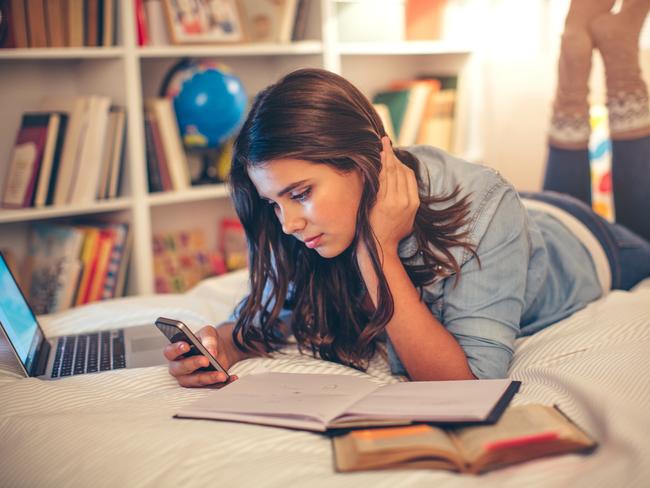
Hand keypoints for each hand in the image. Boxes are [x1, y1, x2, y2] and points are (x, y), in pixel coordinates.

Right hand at [163, 325, 237, 387]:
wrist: (219, 351)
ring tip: (222, 374)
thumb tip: (211, 352)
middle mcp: (178, 367)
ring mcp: (189, 379)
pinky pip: (211, 387)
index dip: (176, 349)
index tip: (186, 346)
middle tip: (206, 360)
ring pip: (195, 381)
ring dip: (209, 378)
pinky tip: (232, 378)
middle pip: (180, 369)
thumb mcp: (208, 333)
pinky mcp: (202, 386)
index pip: (170, 352)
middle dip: (193, 364)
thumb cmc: (207, 341)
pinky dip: (223, 384)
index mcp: (175, 352)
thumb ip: (208, 339)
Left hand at [366, 136, 418, 253]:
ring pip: (391, 172)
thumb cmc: (392, 233)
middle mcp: (406, 200)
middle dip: (392, 154)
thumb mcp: (407, 218)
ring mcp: (394, 201)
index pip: (409, 175)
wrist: (381, 247)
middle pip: (400, 170)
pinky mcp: (382, 203)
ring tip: (380, 145)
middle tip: (384, 142)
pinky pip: (381, 180)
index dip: (400, 162)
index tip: (393, 153)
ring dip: (385, 157)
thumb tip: (404, 188)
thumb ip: (407, 202)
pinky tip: (375, 159)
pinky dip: (378, 167)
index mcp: (414, 202)